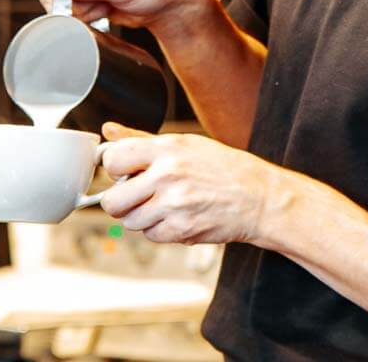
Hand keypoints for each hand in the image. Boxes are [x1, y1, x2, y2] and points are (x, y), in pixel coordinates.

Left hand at [98, 122, 279, 244]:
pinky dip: (159, 230)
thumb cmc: (223, 167)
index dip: (113, 168)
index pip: (114, 159)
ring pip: (130, 222)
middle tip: (135, 195)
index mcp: (167, 148)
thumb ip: (141, 139)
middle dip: (119, 201)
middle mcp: (168, 175)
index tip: (122, 171)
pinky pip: (151, 236)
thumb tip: (109, 131)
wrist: (258, 197)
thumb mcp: (184, 143)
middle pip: (113, 201)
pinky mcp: (181, 229)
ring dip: (141, 217)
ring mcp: (174, 204)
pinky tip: (177, 216)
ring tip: (162, 204)